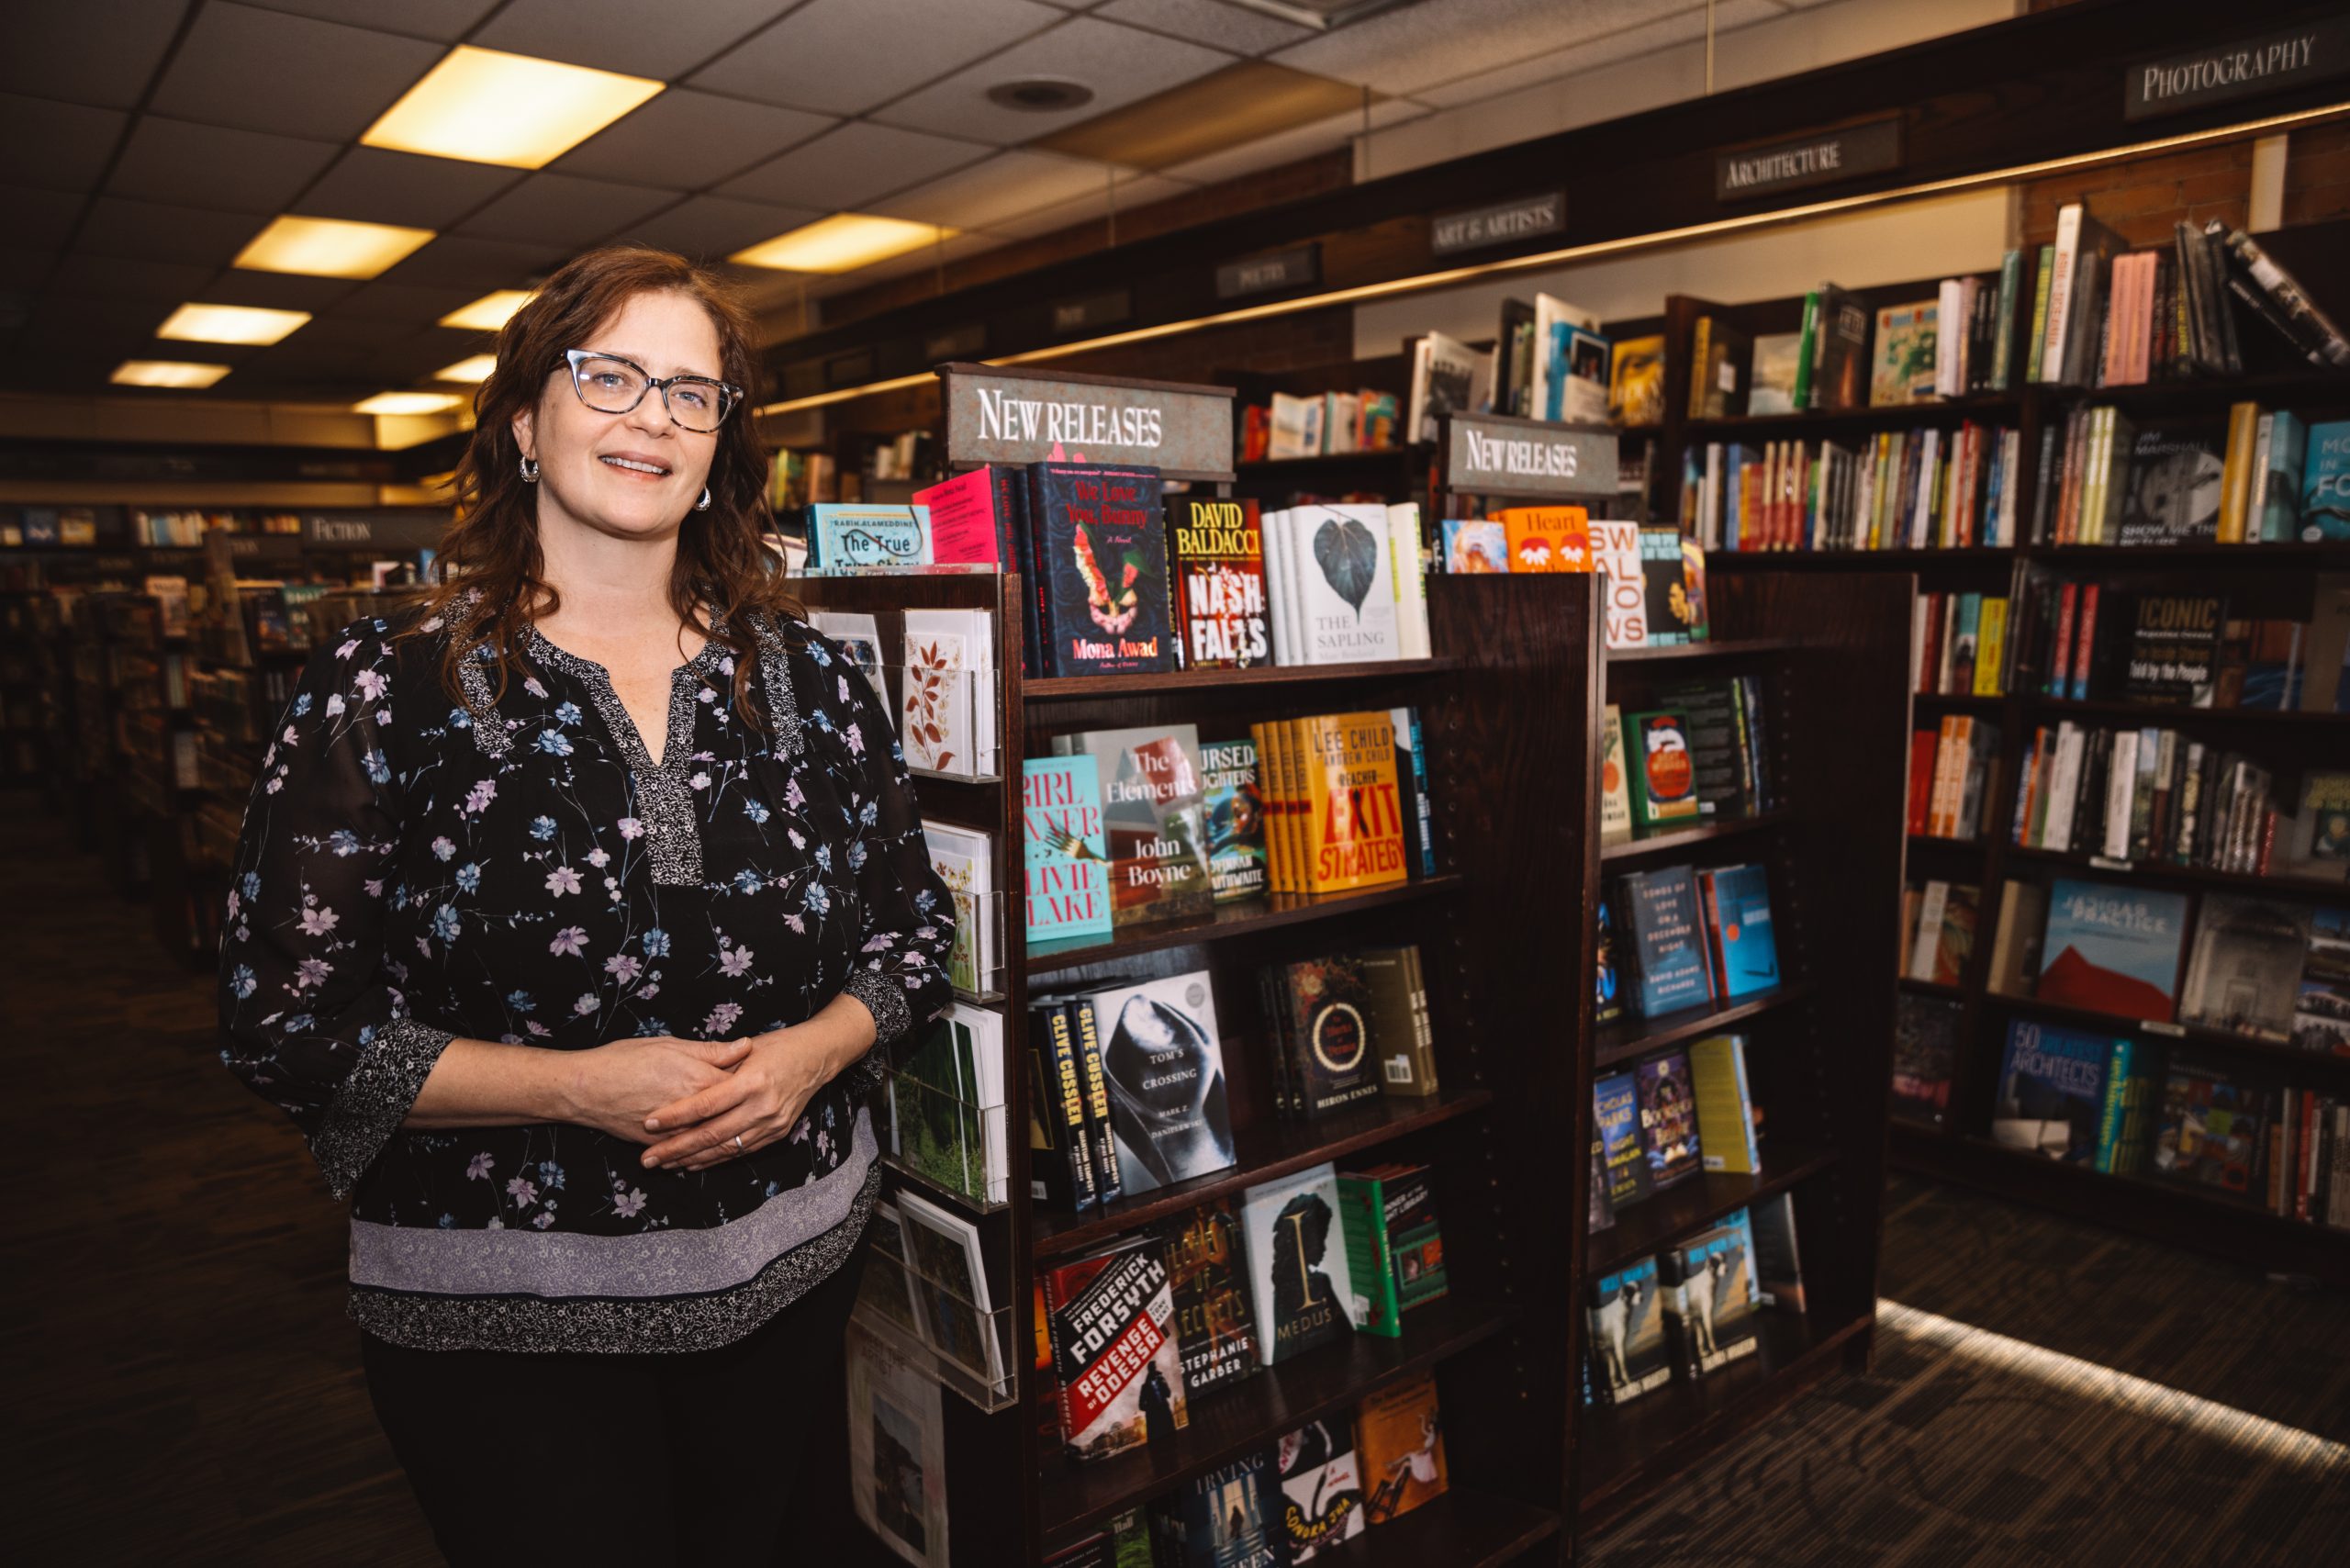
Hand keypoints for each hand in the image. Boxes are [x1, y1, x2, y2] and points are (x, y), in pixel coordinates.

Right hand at [562, 1035, 752, 1144]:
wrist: (586, 1089)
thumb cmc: (626, 1060)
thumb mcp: (671, 1045)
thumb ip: (712, 1050)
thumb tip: (746, 1045)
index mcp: (701, 1079)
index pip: (741, 1082)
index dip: (752, 1078)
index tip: (763, 1073)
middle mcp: (694, 1109)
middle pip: (732, 1111)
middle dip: (746, 1107)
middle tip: (756, 1100)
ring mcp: (678, 1131)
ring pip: (714, 1136)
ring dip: (729, 1132)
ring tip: (742, 1125)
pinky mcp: (661, 1145)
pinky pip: (690, 1151)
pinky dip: (703, 1150)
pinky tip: (713, 1147)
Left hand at [639, 1021, 859, 1171]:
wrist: (818, 1057)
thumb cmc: (778, 1046)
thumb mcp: (747, 1048)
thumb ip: (716, 1064)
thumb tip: (679, 1079)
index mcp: (752, 1081)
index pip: (706, 1104)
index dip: (676, 1116)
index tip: (649, 1123)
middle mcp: (763, 1106)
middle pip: (712, 1134)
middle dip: (676, 1149)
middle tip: (648, 1158)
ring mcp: (772, 1124)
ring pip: (725, 1148)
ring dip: (692, 1159)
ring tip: (664, 1164)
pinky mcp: (777, 1134)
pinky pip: (741, 1152)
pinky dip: (715, 1159)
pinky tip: (693, 1163)